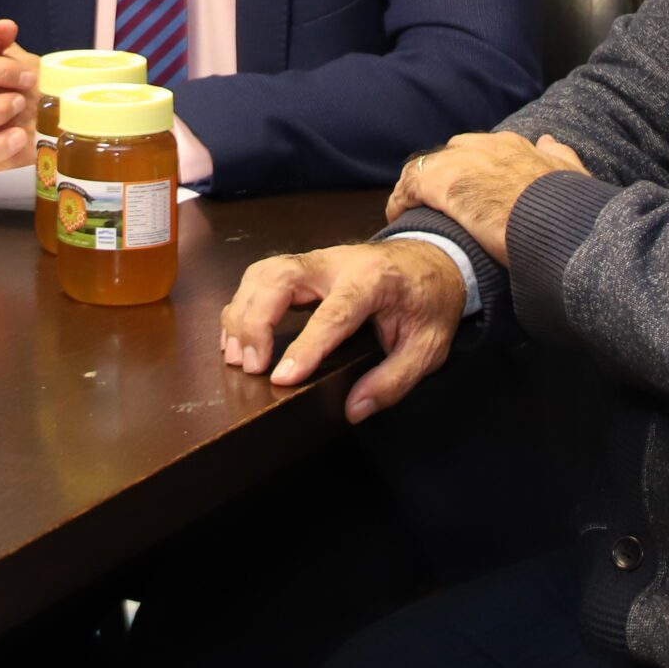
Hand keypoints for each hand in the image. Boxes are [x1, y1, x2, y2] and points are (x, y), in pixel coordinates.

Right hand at [219, 241, 466, 423]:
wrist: (432, 258)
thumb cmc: (429, 302)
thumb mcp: (429, 347)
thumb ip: (394, 380)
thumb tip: (354, 409)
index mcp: (374, 280)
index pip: (333, 313)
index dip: (305, 346)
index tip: (281, 378)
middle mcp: (337, 262)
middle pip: (282, 277)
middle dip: (257, 320)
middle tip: (250, 366)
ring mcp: (316, 260)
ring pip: (264, 272)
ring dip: (242, 311)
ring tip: (236, 355)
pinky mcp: (302, 266)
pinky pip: (262, 276)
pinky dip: (242, 304)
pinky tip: (237, 337)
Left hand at [383, 132, 585, 265]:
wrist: (554, 221)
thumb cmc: (565, 208)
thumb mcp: (572, 175)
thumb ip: (561, 156)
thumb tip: (549, 141)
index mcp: (514, 146)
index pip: (481, 150)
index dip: (470, 170)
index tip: (467, 191)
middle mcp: (485, 146)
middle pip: (451, 154)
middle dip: (442, 175)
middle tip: (436, 203)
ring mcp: (462, 162)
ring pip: (427, 167)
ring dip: (417, 188)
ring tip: (410, 210)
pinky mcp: (442, 182)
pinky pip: (409, 186)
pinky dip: (400, 200)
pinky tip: (397, 216)